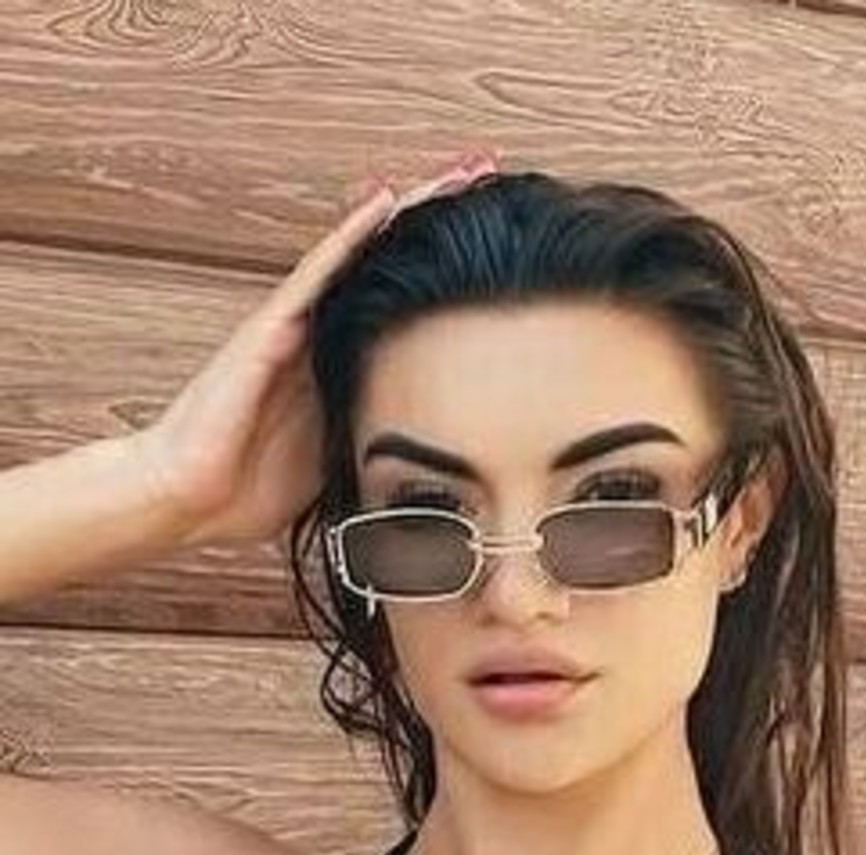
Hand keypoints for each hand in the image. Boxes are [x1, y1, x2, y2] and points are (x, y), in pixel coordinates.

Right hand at [131, 151, 498, 547]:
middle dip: (437, 222)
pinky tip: (382, 203)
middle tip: (487, 178)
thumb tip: (440, 456)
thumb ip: (377, 439)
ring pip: (358, 255)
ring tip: (454, 173)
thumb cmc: (255, 486)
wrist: (191, 499)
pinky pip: (314, 276)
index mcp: (340, 365)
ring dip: (406, 213)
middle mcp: (321, 334)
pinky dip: (348, 238)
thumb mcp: (340, 459)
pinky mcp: (267, 331)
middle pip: (387, 264)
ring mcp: (293, 327)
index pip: (402, 302)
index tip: (503, 241)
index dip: (448, 269)